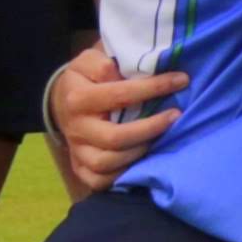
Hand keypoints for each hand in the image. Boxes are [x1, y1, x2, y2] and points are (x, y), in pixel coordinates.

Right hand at [47, 38, 184, 198]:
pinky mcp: (80, 167)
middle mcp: (76, 127)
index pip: (120, 95)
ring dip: (140, 152)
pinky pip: (100, 181)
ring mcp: (77, 150)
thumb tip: (133, 72)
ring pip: (109, 163)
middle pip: (115, 137)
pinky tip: (142, 161)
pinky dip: (122, 175)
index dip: (154, 88)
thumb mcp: (90, 60)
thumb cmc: (85, 78)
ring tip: (161, 137)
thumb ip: (107, 62)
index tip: (181, 80)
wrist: (61, 101)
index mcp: (78, 97)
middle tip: (176, 116)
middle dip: (151, 128)